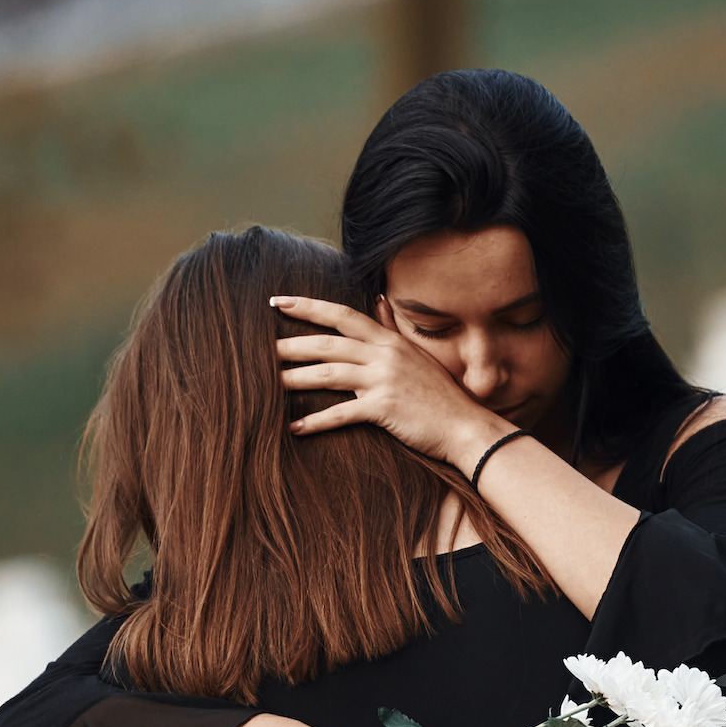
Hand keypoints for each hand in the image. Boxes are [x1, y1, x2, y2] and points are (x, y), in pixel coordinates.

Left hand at [272, 294, 509, 467]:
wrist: (465, 426)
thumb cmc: (440, 394)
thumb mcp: (416, 354)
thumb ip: (392, 327)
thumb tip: (378, 299)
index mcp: (388, 340)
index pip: (342, 315)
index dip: (308, 307)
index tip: (278, 301)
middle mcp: (384, 355)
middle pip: (327, 344)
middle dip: (291, 345)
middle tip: (259, 349)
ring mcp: (384, 380)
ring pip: (329, 375)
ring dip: (296, 379)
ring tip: (267, 386)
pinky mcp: (384, 408)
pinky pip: (342, 413)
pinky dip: (316, 421)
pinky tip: (295, 427)